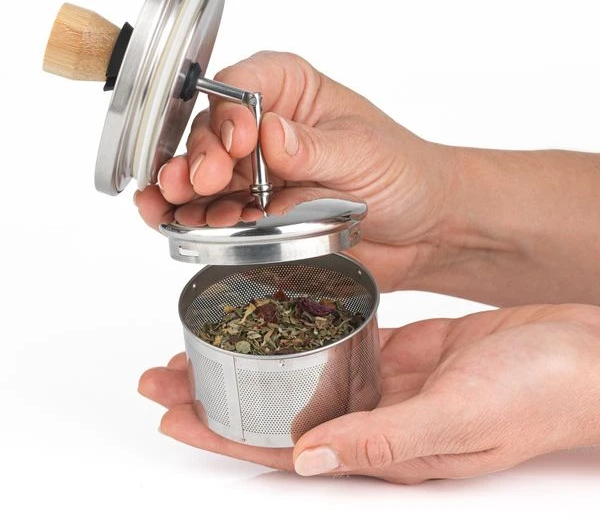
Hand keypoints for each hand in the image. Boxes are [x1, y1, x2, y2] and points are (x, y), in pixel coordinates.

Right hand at [135, 51, 450, 291]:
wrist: (420, 229)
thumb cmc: (404, 173)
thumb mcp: (363, 153)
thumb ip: (313, 147)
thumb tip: (269, 134)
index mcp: (293, 91)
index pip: (242, 86)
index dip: (228, 113)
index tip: (237, 143)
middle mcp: (267, 127)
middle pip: (213, 132)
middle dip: (201, 157)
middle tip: (200, 181)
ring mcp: (258, 172)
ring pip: (206, 175)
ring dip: (190, 194)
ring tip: (185, 211)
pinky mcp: (256, 211)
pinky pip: (216, 210)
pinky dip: (196, 219)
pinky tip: (182, 224)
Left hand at [138, 303, 599, 482]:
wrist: (582, 354)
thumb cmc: (538, 393)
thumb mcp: (462, 419)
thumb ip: (386, 441)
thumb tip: (308, 459)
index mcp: (381, 447)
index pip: (281, 447)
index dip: (221, 435)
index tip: (170, 414)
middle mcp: (373, 417)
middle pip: (275, 409)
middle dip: (216, 393)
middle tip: (163, 370)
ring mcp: (385, 380)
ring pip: (299, 371)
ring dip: (251, 356)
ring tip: (205, 335)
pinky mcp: (400, 347)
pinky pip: (338, 336)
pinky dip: (301, 325)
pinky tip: (273, 309)